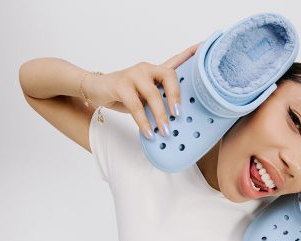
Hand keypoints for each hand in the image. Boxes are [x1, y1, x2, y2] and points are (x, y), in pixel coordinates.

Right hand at [82, 42, 200, 138]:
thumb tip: (178, 120)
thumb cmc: (124, 94)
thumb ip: (160, 102)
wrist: (96, 89)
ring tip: (165, 131)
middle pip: (169, 76)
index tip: (204, 48)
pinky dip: (143, 122)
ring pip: (153, 94)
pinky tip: (149, 133)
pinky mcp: (120, 85)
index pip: (176, 60)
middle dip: (176, 97)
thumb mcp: (146, 97)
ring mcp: (134, 74)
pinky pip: (136, 106)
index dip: (191, 54)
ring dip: (160, 115)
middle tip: (179, 115)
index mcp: (155, 71)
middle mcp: (147, 68)